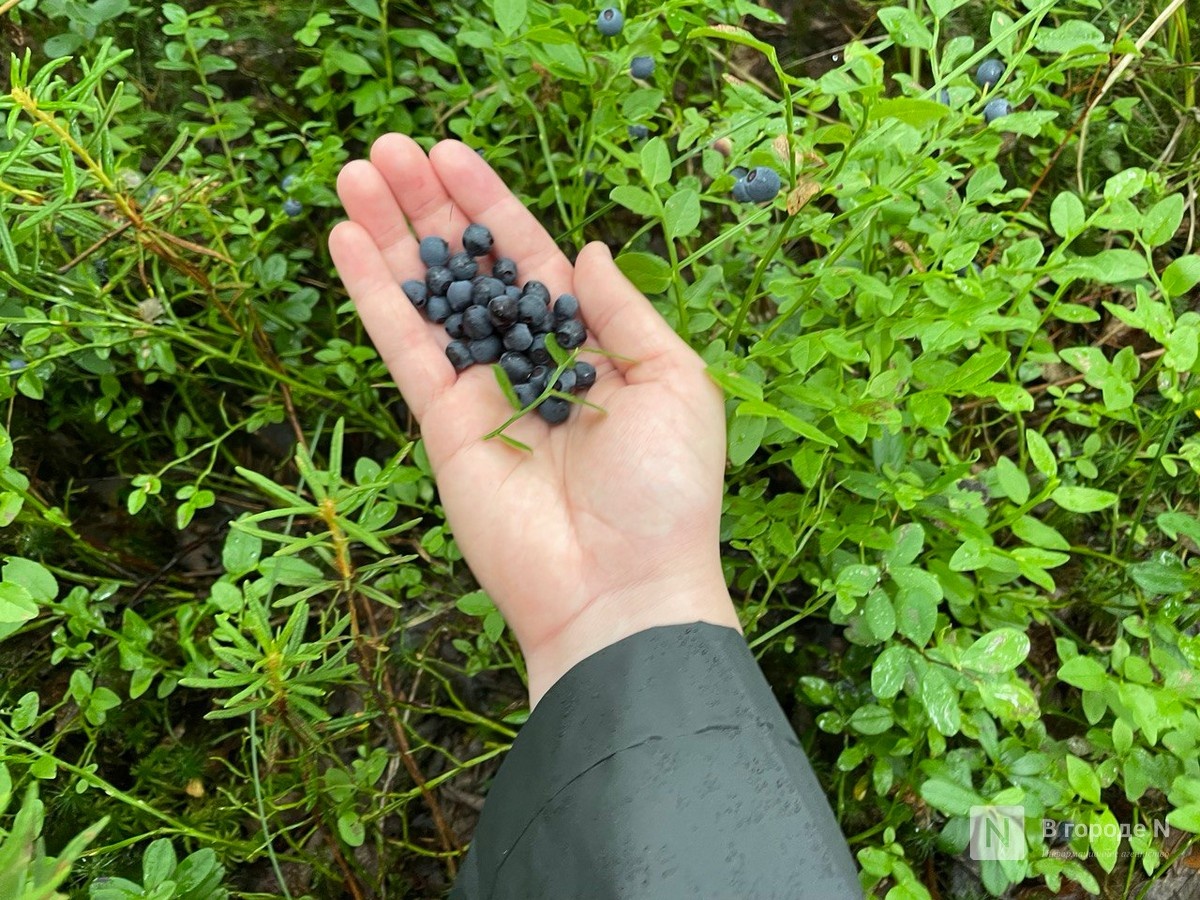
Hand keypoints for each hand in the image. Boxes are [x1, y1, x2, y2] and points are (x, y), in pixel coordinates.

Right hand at [329, 135, 738, 704]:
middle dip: (428, 208)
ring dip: (390, 237)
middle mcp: (530, 360)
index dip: (491, 204)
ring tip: (355, 173)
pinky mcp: (441, 425)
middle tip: (385, 149)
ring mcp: (481, 391)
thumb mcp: (674, 381)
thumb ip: (623, 310)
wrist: (621, 586)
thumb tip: (588, 248)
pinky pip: (402, 348)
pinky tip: (346, 242)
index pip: (530, 257)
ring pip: (427, 298)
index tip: (449, 152)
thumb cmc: (665, 489)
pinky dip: (374, 296)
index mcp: (588, 343)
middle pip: (469, 267)